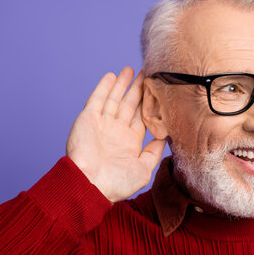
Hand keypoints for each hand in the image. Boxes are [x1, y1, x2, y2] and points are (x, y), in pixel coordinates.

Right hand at [66, 67, 165, 202]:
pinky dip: (104, 87)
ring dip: (122, 84)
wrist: (90, 185)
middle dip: (137, 89)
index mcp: (130, 142)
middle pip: (130, 105)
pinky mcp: (88, 119)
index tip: (157, 90)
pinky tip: (112, 76)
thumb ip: (154, 152)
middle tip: (146, 73)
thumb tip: (165, 138)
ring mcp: (102, 124)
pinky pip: (97, 99)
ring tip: (131, 69)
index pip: (142, 117)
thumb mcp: (143, 169)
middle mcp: (116, 131)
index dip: (149, 103)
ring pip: (114, 99)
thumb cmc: (117, 183)